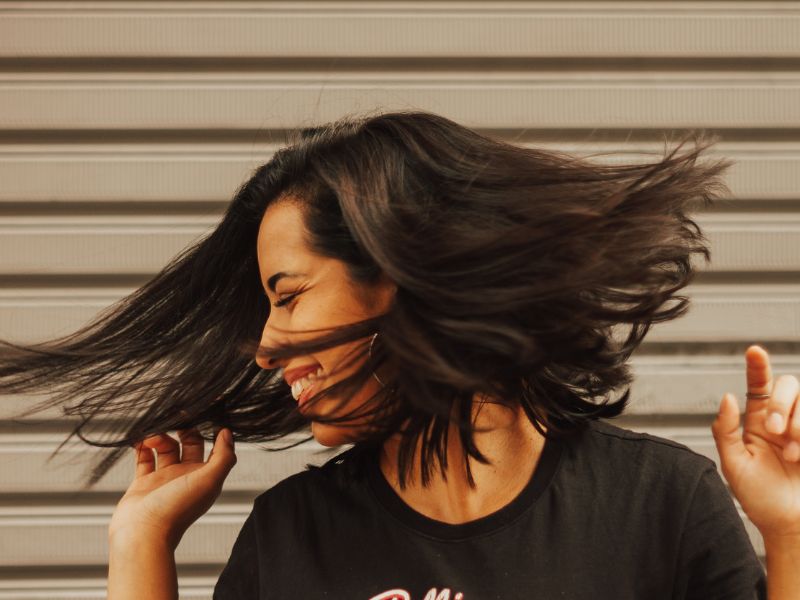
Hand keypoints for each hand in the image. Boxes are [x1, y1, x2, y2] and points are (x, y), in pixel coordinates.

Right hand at [108, 427, 236, 549]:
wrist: (142, 535)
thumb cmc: (176, 510)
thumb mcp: (209, 480)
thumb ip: (223, 456)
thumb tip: (227, 433)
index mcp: (204, 476)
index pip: (213, 448)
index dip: (211, 431)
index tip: (205, 415)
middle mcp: (186, 477)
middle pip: (189, 444)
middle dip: (184, 429)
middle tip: (176, 418)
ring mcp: (164, 479)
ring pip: (166, 448)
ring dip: (160, 436)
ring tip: (153, 436)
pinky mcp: (143, 483)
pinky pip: (144, 458)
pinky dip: (142, 446)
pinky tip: (140, 439)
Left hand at [711, 345, 799, 539]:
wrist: (789, 525)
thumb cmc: (759, 498)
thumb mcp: (734, 465)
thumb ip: (726, 431)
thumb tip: (727, 397)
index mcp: (758, 421)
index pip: (758, 385)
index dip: (758, 365)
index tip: (754, 350)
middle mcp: (784, 419)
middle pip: (788, 385)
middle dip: (782, 404)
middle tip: (775, 431)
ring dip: (799, 423)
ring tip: (792, 454)